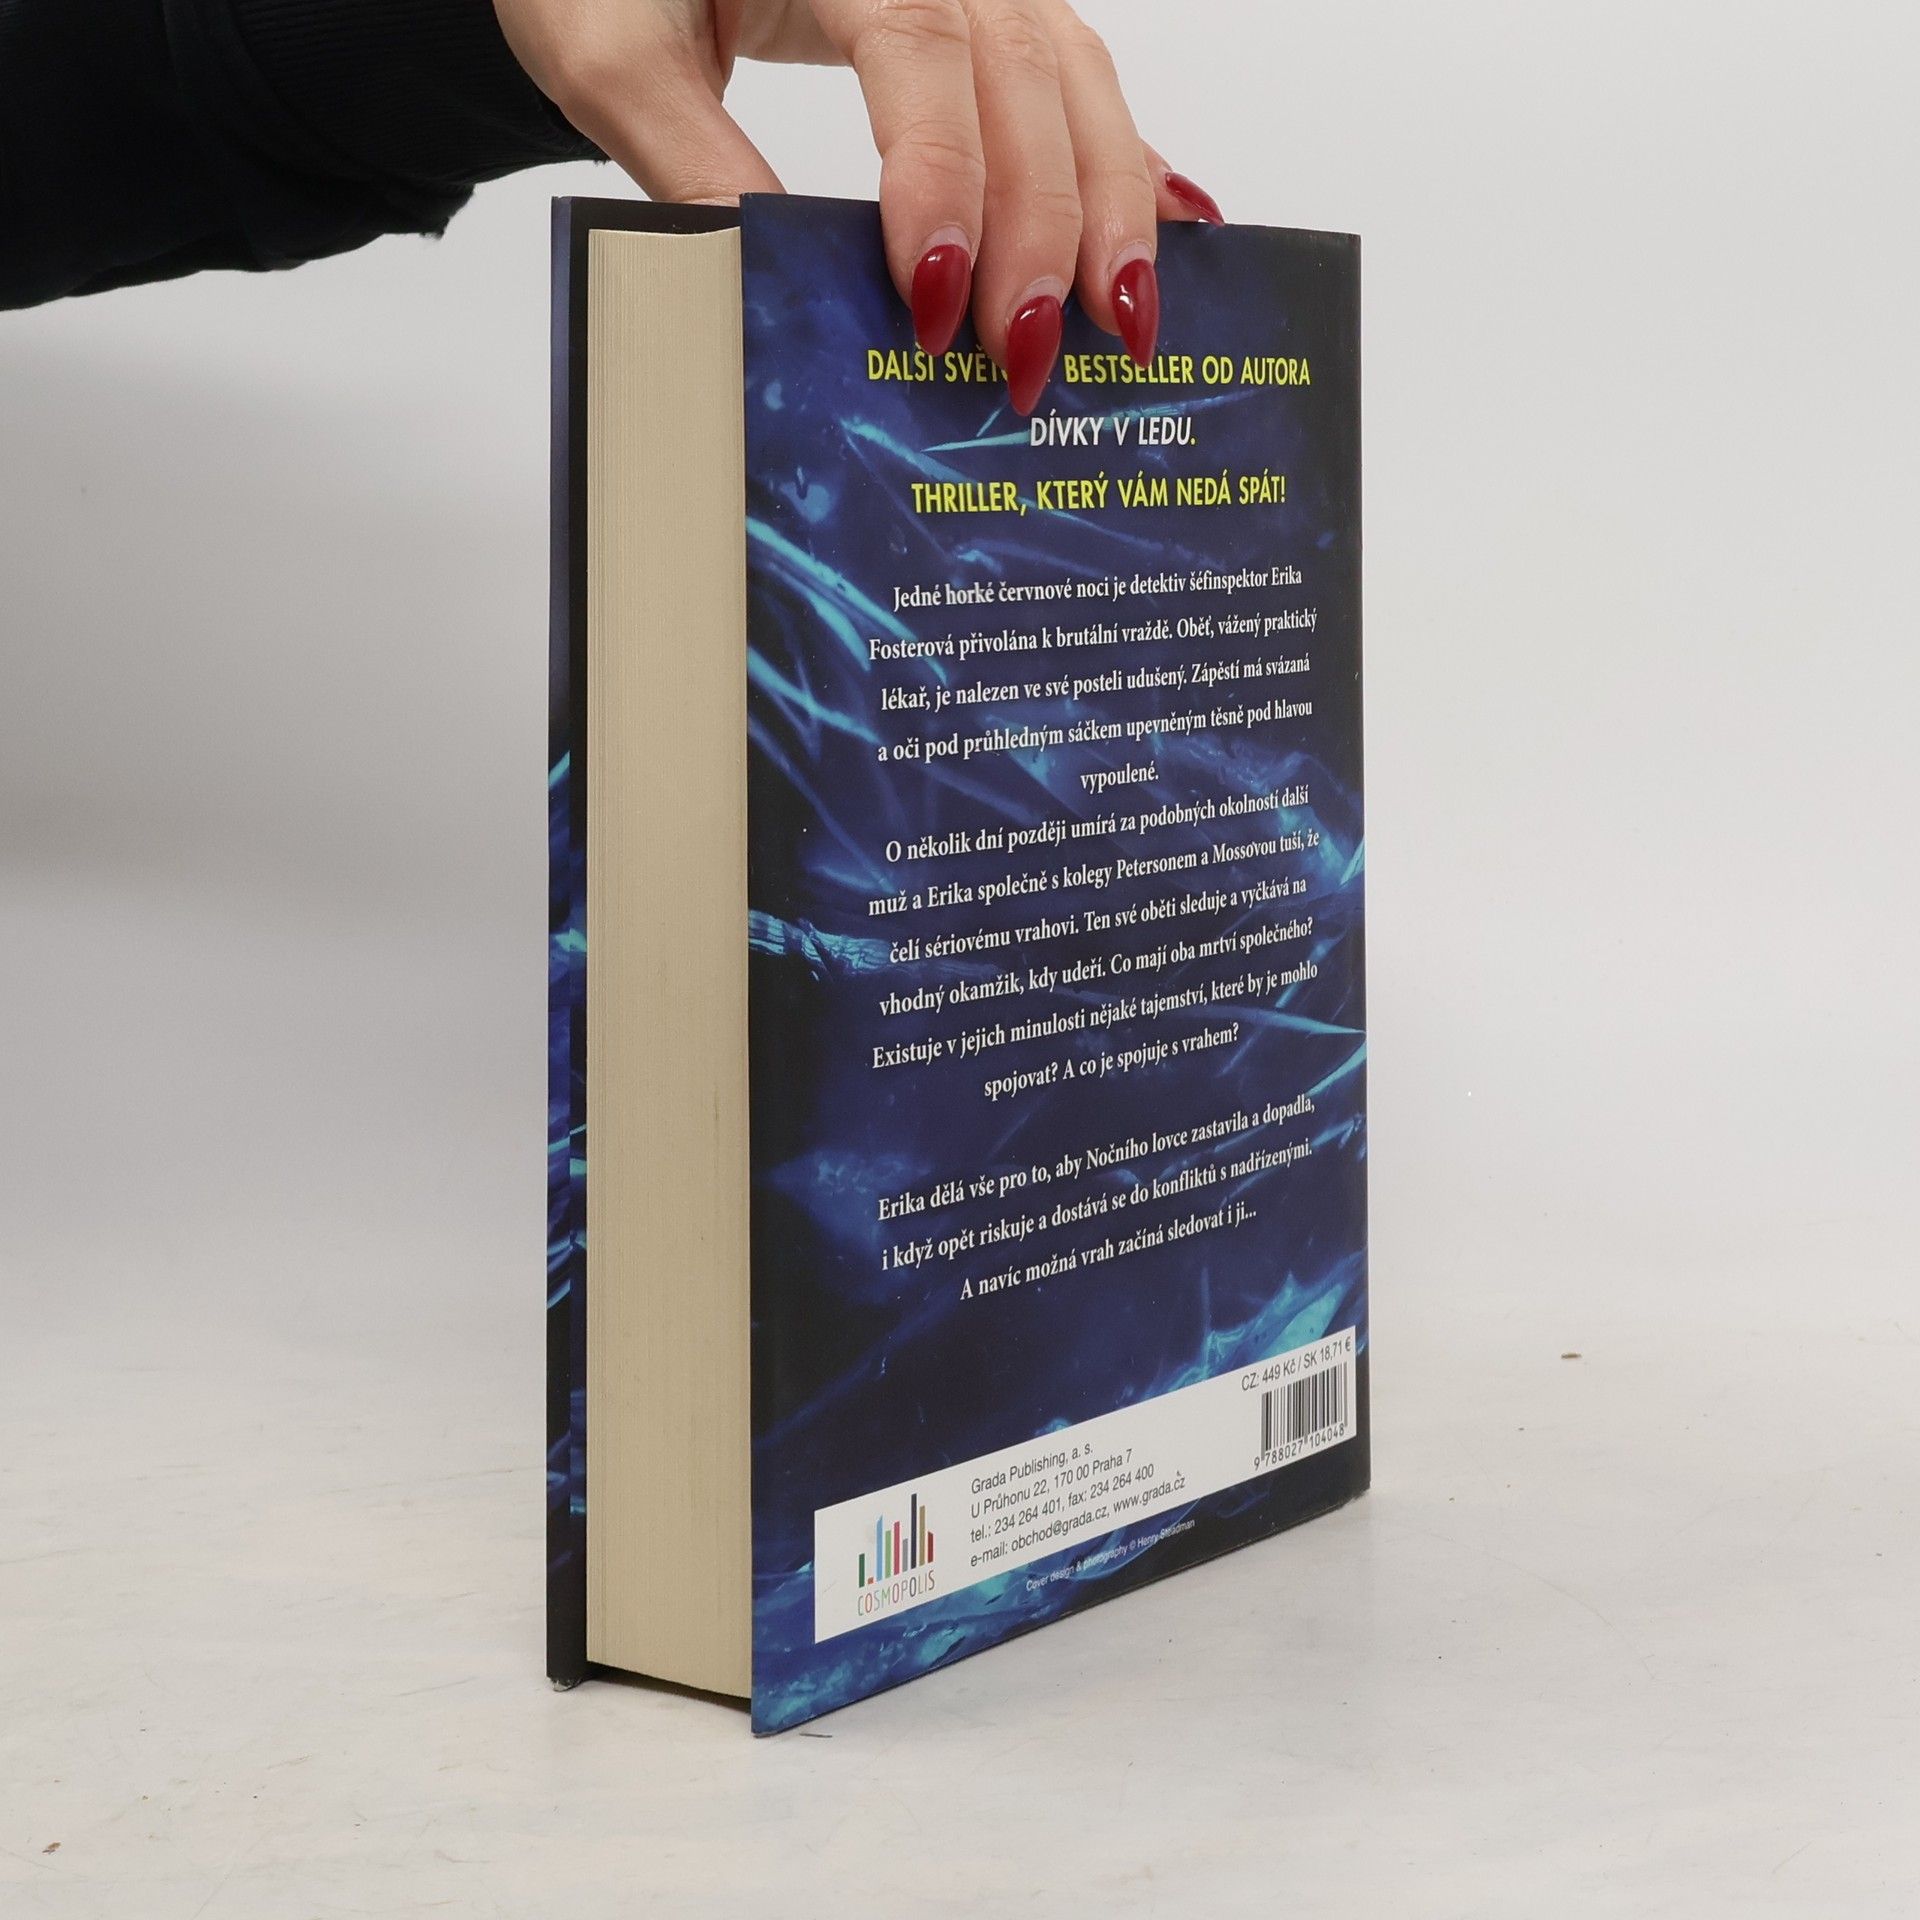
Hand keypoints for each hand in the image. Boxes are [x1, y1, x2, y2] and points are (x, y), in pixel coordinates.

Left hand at [492, 0, 1223, 411]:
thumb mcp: (612, 52)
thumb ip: (687, 153)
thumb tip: (767, 274)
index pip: (922, 56)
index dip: (944, 186)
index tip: (935, 303)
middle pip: (1026, 80)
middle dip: (1044, 230)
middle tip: (1030, 357)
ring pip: (1076, 83)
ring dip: (1111, 207)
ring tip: (1125, 322)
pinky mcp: (991, 17)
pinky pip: (1079, 83)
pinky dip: (1127, 163)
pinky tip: (1173, 229)